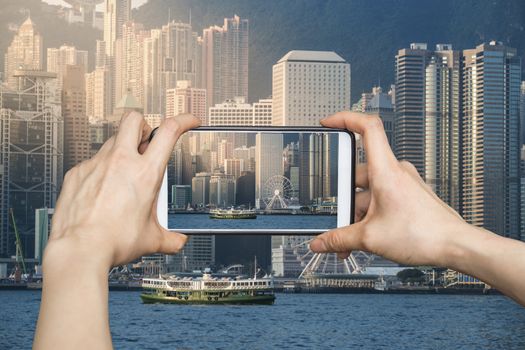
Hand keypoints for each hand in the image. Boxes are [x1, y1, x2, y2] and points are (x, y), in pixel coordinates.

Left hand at [45, 112, 199, 269]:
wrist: (79, 250)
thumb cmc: (113, 242)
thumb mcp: (151, 239)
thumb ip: (170, 238)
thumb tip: (178, 241)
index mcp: (145, 174)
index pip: (169, 131)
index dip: (182, 120)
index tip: (188, 121)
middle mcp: (120, 162)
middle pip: (134, 120)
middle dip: (144, 125)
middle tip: (147, 142)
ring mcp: (96, 165)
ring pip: (112, 141)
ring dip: (122, 150)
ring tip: (124, 175)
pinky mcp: (77, 173)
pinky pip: (92, 162)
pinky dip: (101, 171)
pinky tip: (102, 191)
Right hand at [310, 111, 467, 266]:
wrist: (455, 246)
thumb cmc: (424, 235)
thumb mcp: (370, 238)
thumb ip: (339, 239)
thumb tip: (320, 242)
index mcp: (386, 171)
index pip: (367, 127)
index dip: (345, 118)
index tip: (328, 122)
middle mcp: (396, 172)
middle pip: (358, 173)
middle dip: (344, 200)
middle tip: (337, 218)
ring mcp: (403, 184)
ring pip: (368, 191)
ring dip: (356, 214)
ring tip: (351, 239)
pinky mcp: (408, 196)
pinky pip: (380, 199)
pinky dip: (369, 216)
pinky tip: (365, 236)